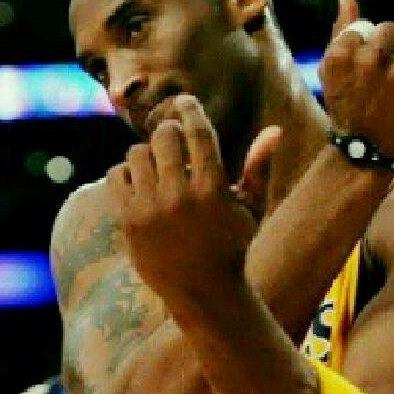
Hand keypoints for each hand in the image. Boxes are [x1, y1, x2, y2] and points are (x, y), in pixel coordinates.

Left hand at [106, 95, 276, 304]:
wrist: (202, 292)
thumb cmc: (232, 245)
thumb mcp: (251, 208)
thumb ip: (258, 166)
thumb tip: (275, 130)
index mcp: (213, 189)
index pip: (197, 132)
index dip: (190, 110)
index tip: (184, 101)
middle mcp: (179, 196)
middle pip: (163, 136)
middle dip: (168, 132)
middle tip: (172, 138)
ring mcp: (150, 209)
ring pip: (137, 153)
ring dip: (148, 154)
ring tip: (159, 167)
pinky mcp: (128, 220)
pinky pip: (117, 175)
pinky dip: (128, 174)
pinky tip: (142, 184)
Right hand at [319, 0, 393, 161]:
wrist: (366, 153)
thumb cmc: (347, 109)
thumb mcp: (332, 71)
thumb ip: (341, 31)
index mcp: (342, 53)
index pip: (366, 27)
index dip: (371, 48)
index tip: (368, 70)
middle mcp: (369, 58)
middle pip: (392, 30)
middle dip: (392, 49)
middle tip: (388, 77)